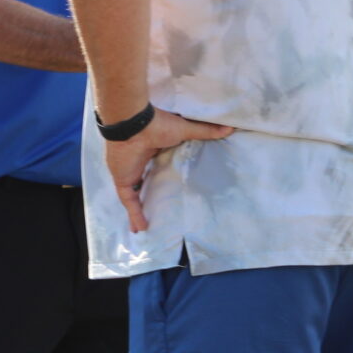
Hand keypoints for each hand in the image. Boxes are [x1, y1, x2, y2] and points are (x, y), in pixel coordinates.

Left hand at [102, 108, 234, 231]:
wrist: (134, 124)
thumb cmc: (158, 124)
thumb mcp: (185, 130)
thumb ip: (205, 132)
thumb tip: (229, 128)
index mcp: (153, 150)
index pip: (158, 167)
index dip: (164, 177)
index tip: (172, 188)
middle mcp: (140, 163)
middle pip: (146, 183)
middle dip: (150, 197)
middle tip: (161, 213)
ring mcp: (129, 172)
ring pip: (135, 195)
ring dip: (139, 210)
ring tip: (148, 228)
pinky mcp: (123, 180)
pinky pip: (129, 201)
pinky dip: (134, 214)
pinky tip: (140, 229)